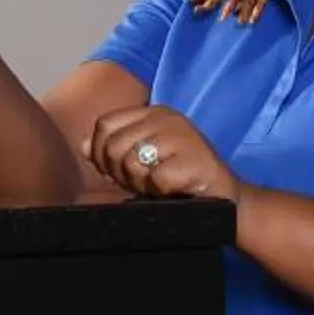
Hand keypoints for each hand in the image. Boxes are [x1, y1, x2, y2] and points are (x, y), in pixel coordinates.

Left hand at [87, 106, 238, 202]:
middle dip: (118, 172)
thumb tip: (85, 147)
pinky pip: (155, 180)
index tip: (113, 172)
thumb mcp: (145, 159)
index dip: (99, 153)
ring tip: (157, 185)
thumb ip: (116, 148)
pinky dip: (158, 192)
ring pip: (130, 162)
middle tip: (139, 183)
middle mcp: (169, 118)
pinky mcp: (194, 161)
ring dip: (138, 183)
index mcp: (155, 112)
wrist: (227, 202)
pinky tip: (173, 190)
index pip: (104, 125)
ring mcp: (183, 137)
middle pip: (113, 145)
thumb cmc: (183, 180)